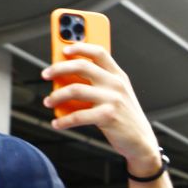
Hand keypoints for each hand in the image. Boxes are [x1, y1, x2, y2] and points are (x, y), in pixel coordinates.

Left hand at [42, 43, 162, 175]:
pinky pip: (77, 116)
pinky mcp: (108, 116)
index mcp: (119, 76)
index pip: (99, 53)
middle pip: (82, 66)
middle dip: (58, 68)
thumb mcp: (118, 94)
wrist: (141, 141)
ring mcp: (113, 100)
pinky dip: (63, 121)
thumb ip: (99, 83)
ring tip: (48, 102)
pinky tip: (58, 123)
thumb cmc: (124, 117)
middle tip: (45, 74)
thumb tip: (66, 78)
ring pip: (75, 90)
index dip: (81, 47)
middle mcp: (116, 84)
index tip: (64, 49)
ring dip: (55, 96)